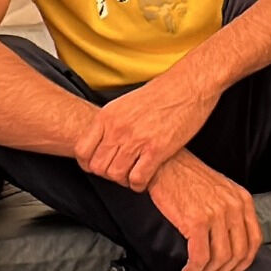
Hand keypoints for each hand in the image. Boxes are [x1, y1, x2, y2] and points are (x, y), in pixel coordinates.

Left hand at [77, 78, 216, 190]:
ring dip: (124, 181)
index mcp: (108, 116)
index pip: (82, 151)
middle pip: (98, 167)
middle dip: (108, 174)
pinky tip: (144, 180)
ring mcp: (137, 139)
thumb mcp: (126, 102)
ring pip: (116, 175)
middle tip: (119, 172)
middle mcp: (118, 128)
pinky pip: (138, 178)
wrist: (188, 86)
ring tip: (132, 176)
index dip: (89, 164)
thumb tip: (102, 140)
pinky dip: (139, 185)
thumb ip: (111, 122)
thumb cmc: (162, 93)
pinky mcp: (157, 149)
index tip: (98, 166)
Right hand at [146, 154, 261, 270]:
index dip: (245, 261)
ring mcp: (216, 214)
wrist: (165, 164)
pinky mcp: (196, 221)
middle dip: (224, 270)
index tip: (236, 270)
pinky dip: (194, 268)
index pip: (254, 239)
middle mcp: (233, 207)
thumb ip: (230, 211)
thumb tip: (230, 241)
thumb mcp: (220, 189)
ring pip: (220, 258)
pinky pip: (200, 256)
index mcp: (242, 199)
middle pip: (238, 253)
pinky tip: (188, 268)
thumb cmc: (187, 175)